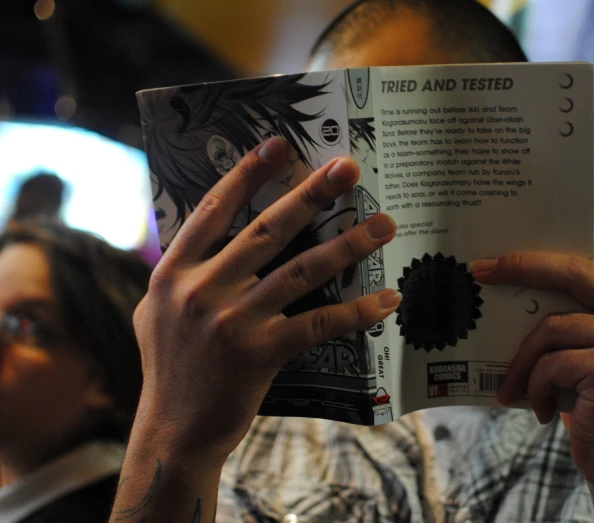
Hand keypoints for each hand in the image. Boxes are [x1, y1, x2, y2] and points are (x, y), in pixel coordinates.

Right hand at [132, 138, 399, 461]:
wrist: (173, 430)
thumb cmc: (171, 367)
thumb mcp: (155, 311)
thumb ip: (181, 271)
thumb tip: (207, 233)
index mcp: (172, 273)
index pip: (213, 211)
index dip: (248, 174)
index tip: (280, 145)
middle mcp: (199, 290)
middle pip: (266, 230)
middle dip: (310, 194)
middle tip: (347, 167)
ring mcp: (230, 322)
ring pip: (301, 271)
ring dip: (347, 244)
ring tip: (383, 225)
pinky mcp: (259, 354)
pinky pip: (318, 324)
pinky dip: (356, 311)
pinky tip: (387, 299)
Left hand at [471, 184, 593, 519]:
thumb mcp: (593, 352)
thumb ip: (574, 316)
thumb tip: (512, 280)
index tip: (586, 183)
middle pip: (576, 269)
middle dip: (522, 266)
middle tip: (480, 269)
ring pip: (552, 325)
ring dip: (523, 361)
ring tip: (514, 388)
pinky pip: (550, 361)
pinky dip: (534, 386)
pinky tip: (539, 410)